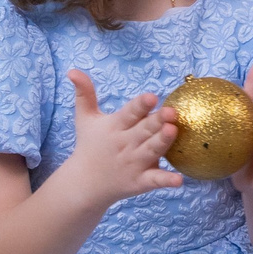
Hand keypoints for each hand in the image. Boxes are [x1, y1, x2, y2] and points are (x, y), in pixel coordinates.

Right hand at [58, 70, 183, 207]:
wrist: (84, 183)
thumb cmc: (89, 145)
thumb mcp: (85, 119)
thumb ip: (85, 93)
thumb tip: (73, 70)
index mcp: (114, 127)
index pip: (129, 113)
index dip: (140, 105)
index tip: (152, 96)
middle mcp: (125, 144)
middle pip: (144, 130)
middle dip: (157, 121)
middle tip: (171, 111)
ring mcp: (134, 164)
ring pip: (151, 151)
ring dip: (163, 142)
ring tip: (174, 131)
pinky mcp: (140, 182)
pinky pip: (154, 180)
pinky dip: (166, 181)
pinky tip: (179, 180)